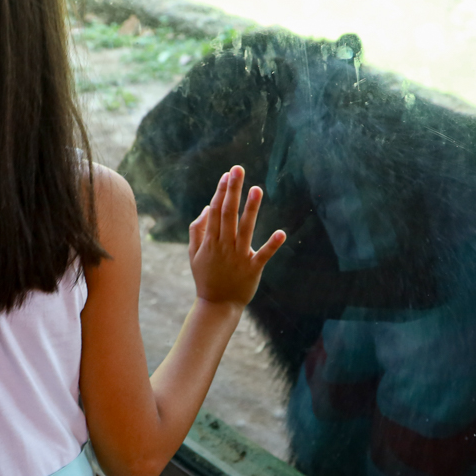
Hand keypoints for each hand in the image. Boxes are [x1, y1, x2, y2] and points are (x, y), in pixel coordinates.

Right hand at [187, 166, 284, 308]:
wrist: (217, 305)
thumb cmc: (206, 277)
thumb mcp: (193, 254)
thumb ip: (197, 230)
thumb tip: (207, 207)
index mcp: (210, 241)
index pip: (216, 211)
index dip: (222, 191)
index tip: (228, 174)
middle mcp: (224, 246)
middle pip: (228, 213)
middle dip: (233, 190)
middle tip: (238, 169)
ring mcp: (238, 257)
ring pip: (245, 229)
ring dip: (251, 209)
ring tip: (257, 189)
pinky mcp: (252, 269)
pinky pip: (263, 255)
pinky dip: (272, 245)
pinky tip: (281, 233)